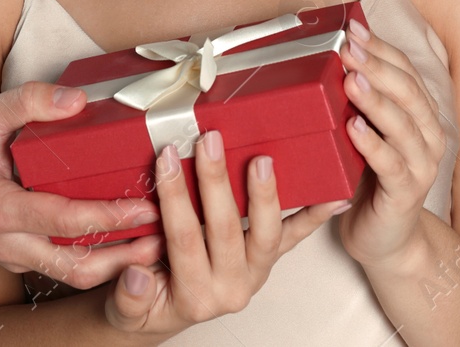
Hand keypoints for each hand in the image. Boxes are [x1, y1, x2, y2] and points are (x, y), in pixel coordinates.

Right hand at [0, 81, 163, 289]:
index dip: (108, 216)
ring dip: (117, 265)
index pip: (63, 220)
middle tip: (166, 237)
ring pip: (73, 275)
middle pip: (76, 265)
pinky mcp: (20, 256)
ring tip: (157, 246)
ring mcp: (13, 254)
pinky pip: (64, 266)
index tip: (146, 206)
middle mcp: (7, 241)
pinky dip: (98, 258)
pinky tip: (126, 241)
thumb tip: (79, 100)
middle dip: (126, 256)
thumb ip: (31, 102)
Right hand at [103, 130, 345, 333]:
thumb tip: (135, 275)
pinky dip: (315, 215)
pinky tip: (333, 196)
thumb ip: (129, 296)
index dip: (175, 197)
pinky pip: (295, 238)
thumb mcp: (125, 310)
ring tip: (262, 160)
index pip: (184, 238)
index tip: (166, 158)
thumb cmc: (147, 305)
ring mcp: (254, 273)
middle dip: (216, 182)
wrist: (167, 316)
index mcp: (194, 295)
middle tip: (209, 142)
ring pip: (267, 234)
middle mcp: (231, 287)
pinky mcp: (268, 262)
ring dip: (266, 195)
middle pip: (226, 229)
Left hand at [335, 19, 447, 270]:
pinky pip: (391, 164)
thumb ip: (358, 101)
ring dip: (376, 100)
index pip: (405, 71)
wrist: (386, 239)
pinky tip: (353, 128)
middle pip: (407, 92)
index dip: (381, 48)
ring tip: (351, 80)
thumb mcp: (365, 132)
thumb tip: (332, 55)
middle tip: (348, 48)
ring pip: (402, 125)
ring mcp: (421, 165)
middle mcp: (429, 135)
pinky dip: (372, 145)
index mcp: (421, 114)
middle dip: (376, 66)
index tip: (353, 28)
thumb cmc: (370, 178)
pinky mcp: (406, 193)